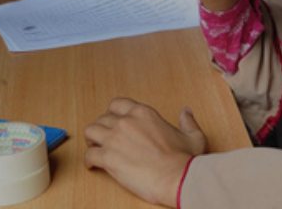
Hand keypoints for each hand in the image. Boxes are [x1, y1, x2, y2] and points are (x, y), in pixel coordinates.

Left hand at [84, 99, 207, 206]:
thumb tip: (186, 112)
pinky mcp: (108, 157)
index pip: (117, 104)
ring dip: (91, 140)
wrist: (178, 178)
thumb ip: (187, 122)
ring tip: (94, 147)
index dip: (113, 113)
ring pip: (90, 132)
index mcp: (143, 113)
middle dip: (102, 128)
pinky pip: (89, 155)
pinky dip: (89, 160)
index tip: (114, 121)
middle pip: (102, 118)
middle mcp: (126, 122)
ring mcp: (114, 138)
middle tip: (104, 138)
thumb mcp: (193, 136)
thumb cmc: (185, 160)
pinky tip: (93, 165)